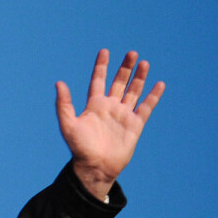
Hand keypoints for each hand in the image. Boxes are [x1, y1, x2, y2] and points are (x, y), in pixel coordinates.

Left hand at [56, 48, 164, 200]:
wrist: (95, 166)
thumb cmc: (79, 147)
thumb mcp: (68, 124)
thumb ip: (64, 104)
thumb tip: (59, 83)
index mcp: (94, 105)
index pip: (98, 80)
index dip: (101, 66)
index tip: (104, 51)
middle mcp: (110, 107)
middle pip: (119, 82)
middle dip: (125, 68)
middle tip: (132, 53)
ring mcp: (123, 115)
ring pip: (133, 91)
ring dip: (139, 78)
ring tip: (144, 62)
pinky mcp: (135, 125)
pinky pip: (146, 107)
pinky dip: (153, 96)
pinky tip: (159, 84)